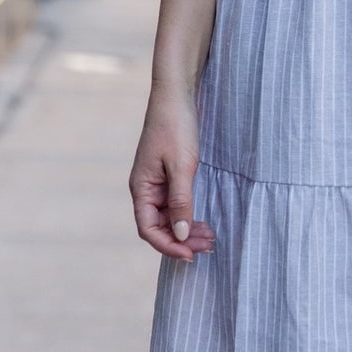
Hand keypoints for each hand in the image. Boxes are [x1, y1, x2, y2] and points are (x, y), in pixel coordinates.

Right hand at [130, 91, 215, 262]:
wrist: (176, 96)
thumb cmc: (175, 127)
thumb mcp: (182, 165)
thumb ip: (181, 201)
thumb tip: (181, 235)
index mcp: (141, 188)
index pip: (148, 229)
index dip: (168, 246)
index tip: (191, 254)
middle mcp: (145, 189)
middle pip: (159, 227)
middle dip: (182, 240)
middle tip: (209, 246)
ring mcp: (156, 184)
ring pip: (169, 218)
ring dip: (187, 230)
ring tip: (210, 237)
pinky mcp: (167, 176)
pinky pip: (175, 205)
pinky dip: (188, 215)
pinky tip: (203, 221)